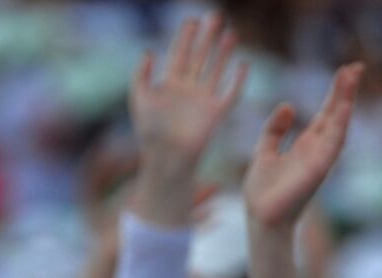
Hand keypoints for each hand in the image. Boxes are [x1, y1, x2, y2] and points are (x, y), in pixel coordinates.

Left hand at [130, 14, 247, 172]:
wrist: (166, 157)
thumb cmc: (149, 131)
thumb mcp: (139, 98)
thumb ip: (141, 74)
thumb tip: (149, 51)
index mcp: (170, 84)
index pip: (180, 54)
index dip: (186, 37)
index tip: (192, 20)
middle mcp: (189, 89)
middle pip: (200, 57)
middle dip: (207, 37)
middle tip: (215, 16)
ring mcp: (203, 100)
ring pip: (216, 70)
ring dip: (223, 53)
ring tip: (231, 34)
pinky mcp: (216, 113)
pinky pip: (230, 94)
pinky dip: (237, 81)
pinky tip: (242, 65)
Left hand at [244, 64, 362, 229]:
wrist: (261, 219)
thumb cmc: (263, 192)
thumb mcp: (264, 151)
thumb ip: (275, 129)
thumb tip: (289, 104)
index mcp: (306, 145)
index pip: (325, 113)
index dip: (335, 93)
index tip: (344, 71)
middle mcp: (317, 150)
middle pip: (335, 115)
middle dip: (345, 91)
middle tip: (356, 67)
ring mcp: (320, 160)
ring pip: (338, 125)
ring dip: (345, 101)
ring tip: (352, 77)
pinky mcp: (318, 170)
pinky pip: (332, 145)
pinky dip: (339, 125)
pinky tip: (344, 107)